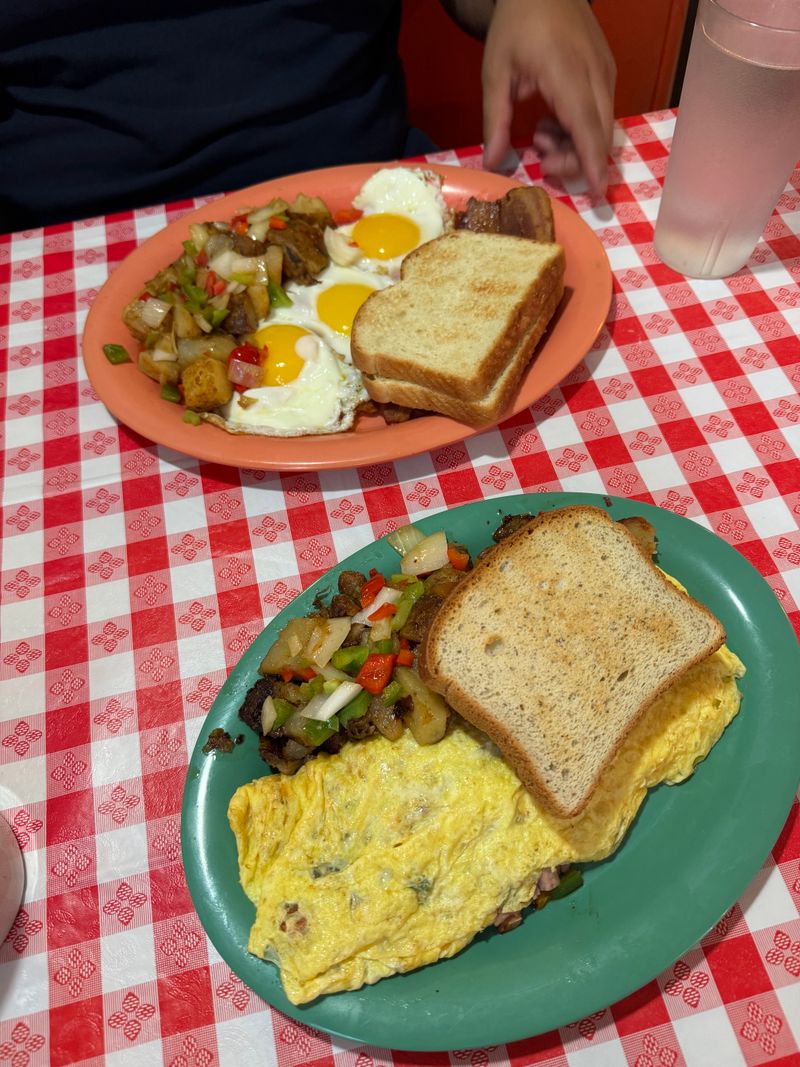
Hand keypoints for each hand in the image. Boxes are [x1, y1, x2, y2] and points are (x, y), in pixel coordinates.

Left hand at [482, 0, 615, 196]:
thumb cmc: (517, 24)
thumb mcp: (496, 72)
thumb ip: (495, 121)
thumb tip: (492, 163)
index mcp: (567, 73)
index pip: (587, 127)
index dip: (592, 162)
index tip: (597, 192)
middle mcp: (596, 75)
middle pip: (600, 135)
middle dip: (575, 161)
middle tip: (541, 161)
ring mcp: (606, 73)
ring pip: (603, 127)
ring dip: (575, 146)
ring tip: (539, 137)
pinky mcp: (607, 73)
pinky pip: (601, 114)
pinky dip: (580, 130)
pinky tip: (552, 124)